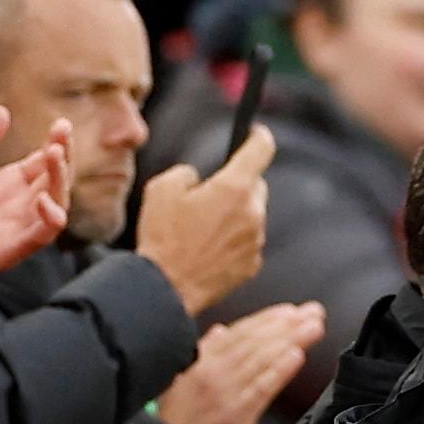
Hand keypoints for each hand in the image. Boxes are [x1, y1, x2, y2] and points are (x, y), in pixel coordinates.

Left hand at [0, 108, 72, 295]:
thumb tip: (1, 110)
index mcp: (8, 185)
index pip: (45, 162)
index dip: (57, 143)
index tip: (60, 122)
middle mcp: (18, 206)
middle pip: (56, 180)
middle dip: (64, 155)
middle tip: (61, 131)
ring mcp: (15, 228)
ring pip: (56, 206)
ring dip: (61, 181)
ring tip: (54, 154)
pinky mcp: (6, 251)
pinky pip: (39, 237)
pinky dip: (49, 220)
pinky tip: (43, 199)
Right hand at [136, 125, 275, 315]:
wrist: (166, 289)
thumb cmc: (162, 238)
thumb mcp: (161, 189)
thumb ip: (186, 173)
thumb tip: (198, 179)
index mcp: (233, 188)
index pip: (262, 149)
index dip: (259, 136)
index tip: (254, 134)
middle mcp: (253, 212)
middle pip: (256, 185)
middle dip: (238, 184)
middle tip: (210, 195)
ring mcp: (255, 240)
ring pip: (252, 215)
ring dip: (235, 214)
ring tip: (202, 229)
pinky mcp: (253, 264)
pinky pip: (248, 241)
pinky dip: (234, 240)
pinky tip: (208, 248)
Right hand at [158, 302, 325, 423]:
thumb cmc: (175, 420)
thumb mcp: (180, 378)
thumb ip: (204, 353)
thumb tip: (221, 330)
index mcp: (201, 360)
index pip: (240, 332)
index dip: (267, 319)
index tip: (290, 310)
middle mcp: (214, 371)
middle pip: (256, 341)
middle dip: (287, 324)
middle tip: (312, 312)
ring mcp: (226, 392)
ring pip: (262, 359)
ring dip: (292, 339)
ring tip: (313, 327)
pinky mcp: (236, 415)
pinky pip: (261, 388)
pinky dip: (280, 370)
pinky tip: (297, 356)